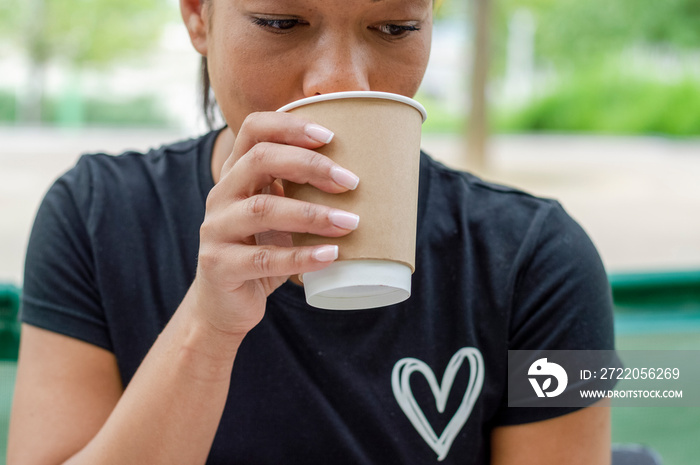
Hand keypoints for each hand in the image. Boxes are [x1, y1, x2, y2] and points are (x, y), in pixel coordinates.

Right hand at [191, 112, 359, 338]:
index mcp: (236, 173)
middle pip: (259, 160)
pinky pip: (263, 259)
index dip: (290, 126)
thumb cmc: (262, 250)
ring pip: (263, 209)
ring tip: (350, 223)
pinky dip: (301, 256)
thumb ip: (301, 191)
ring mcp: (216, 230)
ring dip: (312, 214)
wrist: (226, 305)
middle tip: (351, 182)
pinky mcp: (219, 266)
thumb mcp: (278, 214)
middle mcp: (221, 195)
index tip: (331, 137)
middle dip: (309, 165)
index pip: (254, 130)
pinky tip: (330, 256)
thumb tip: (362, 177)